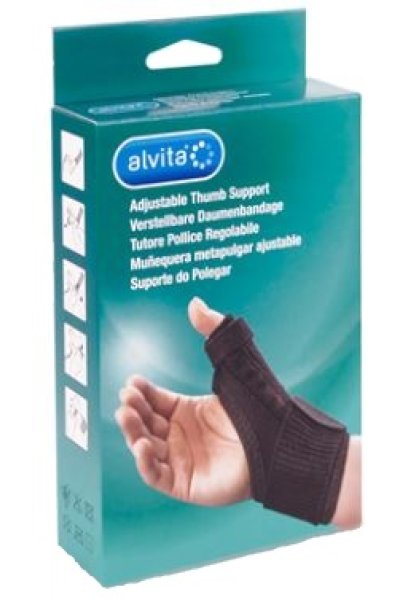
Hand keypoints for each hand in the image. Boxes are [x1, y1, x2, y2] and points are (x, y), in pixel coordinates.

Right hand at [115, 298, 250, 504]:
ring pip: (145, 447)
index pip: (155, 400)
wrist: (280, 440)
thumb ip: (213, 331)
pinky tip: (141, 444)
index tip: (132, 381)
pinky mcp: (186, 483)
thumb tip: (194, 303)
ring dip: (132, 431)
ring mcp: (183, 459)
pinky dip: (143, 463)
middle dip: (132, 409)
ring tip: (127, 414)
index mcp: (189, 410)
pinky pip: (156, 476)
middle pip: (145, 422)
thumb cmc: (259, 402)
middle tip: (126, 397)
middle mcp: (183, 435)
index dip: (141, 391)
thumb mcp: (232, 361)